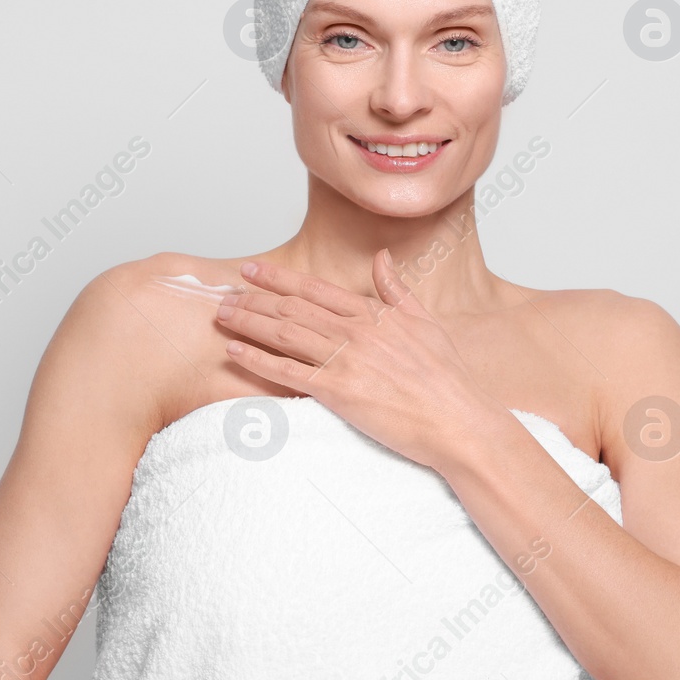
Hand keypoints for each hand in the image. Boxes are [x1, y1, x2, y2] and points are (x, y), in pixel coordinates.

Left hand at [214, 250, 501, 470]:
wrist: (457, 420)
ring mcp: (345, 360)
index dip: (278, 278)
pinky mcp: (338, 392)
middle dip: (254, 298)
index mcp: (374, 313)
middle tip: (223, 294)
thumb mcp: (426, 322)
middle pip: (292, 308)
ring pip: (285, 333)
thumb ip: (397, 290)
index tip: (252, 271)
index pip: (315, 289)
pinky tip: (236, 352)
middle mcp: (355, 331)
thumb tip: (383, 259)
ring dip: (249, 322)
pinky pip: (288, 372)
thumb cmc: (447, 377)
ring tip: (222, 316)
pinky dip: (258, 360)